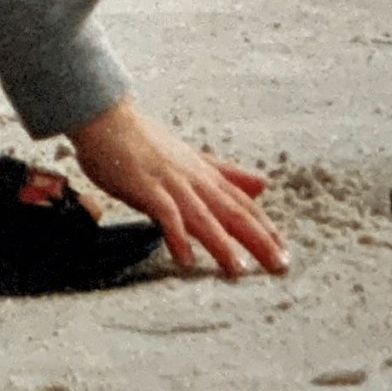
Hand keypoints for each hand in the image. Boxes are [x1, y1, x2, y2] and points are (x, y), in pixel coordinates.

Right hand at [70, 95, 288, 278]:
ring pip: (202, 215)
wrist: (108, 119)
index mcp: (206, 174)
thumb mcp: (194, 158)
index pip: (243, 204)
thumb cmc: (146, 141)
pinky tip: (184, 258)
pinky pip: (163, 213)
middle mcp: (194, 179)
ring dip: (221, 244)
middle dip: (258, 240)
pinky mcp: (145, 187)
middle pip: (231, 211)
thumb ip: (228, 174)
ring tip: (237, 271)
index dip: (265, 228)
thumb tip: (263, 184)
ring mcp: (170, 182)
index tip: (284, 253)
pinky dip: (175, 235)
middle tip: (279, 267)